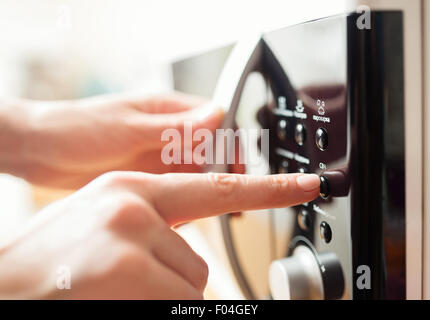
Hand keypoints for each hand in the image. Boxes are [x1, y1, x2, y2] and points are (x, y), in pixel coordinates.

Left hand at [0, 93, 222, 188]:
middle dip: (224, 168)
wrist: (41, 152)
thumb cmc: (78, 128)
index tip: (238, 164)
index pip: (214, 121)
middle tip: (230, 192)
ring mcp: (158, 155)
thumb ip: (175, 126)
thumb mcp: (130, 128)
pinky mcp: (148, 175)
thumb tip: (216, 115)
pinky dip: (187, 194)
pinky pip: (177, 184)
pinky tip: (189, 207)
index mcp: (167, 110)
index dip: (231, 142)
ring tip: (217, 205)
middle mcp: (167, 133)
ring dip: (207, 184)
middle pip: (210, 148)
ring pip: (195, 169)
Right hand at [0, 171, 320, 298]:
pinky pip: (176, 304)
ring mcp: (131, 237)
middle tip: (120, 281)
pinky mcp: (128, 273)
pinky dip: (152, 308)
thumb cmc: (51, 260)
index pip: (215, 187)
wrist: (2, 284)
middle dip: (170, 282)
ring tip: (111, 289)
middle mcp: (134, 204)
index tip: (307, 185)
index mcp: (131, 187)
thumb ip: (153, 225)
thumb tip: (188, 251)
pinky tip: (112, 298)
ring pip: (188, 288)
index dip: (269, 188)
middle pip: (196, 263)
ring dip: (159, 298)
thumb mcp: (105, 224)